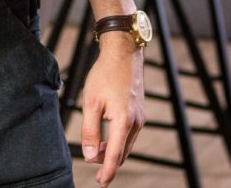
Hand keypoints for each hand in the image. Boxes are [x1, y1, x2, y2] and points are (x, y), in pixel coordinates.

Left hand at [79, 33, 144, 186]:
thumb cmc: (104, 76)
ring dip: (113, 151)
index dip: (107, 171)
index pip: (115, 155)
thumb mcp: (91, 102)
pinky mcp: (140, 113)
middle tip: (93, 166)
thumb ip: (89, 130)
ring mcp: (140, 119)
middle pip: (122, 152)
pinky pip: (129, 134)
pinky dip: (118, 140)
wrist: (123, 55)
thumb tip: (90, 155)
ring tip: (97, 151)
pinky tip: (107, 136)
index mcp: (123, 122)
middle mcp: (136, 123)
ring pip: (126, 144)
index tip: (101, 183)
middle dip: (108, 161)